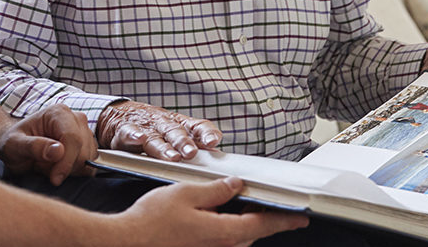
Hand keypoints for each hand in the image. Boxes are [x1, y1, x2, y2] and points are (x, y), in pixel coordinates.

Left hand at [0, 103, 96, 184]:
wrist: (14, 147)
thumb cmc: (11, 143)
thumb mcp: (14, 145)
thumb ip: (34, 146)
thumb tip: (58, 151)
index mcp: (58, 113)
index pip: (73, 138)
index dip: (66, 161)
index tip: (55, 178)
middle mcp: (74, 119)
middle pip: (83, 150)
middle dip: (65, 166)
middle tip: (42, 167)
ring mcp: (83, 132)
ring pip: (88, 159)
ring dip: (68, 169)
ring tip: (47, 165)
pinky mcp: (86, 146)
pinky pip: (88, 165)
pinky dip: (73, 172)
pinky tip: (56, 167)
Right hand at [97, 100, 222, 160]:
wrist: (120, 115)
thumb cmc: (155, 128)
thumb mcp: (175, 132)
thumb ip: (195, 143)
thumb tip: (217, 157)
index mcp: (179, 124)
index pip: (196, 125)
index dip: (205, 133)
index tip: (214, 141)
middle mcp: (164, 124)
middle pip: (176, 132)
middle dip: (184, 143)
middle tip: (191, 153)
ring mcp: (145, 127)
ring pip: (155, 137)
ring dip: (164, 147)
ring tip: (172, 157)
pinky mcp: (125, 130)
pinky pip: (129, 133)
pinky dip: (134, 135)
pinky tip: (139, 139)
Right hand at [117, 177, 308, 246]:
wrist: (125, 244)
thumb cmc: (151, 221)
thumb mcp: (186, 193)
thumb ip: (216, 190)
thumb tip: (237, 186)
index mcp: (222, 234)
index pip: (262, 225)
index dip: (284, 220)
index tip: (302, 218)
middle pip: (250, 234)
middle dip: (261, 219)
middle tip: (270, 204)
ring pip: (235, 240)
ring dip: (241, 224)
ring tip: (241, 205)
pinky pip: (220, 243)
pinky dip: (225, 230)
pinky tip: (216, 217)